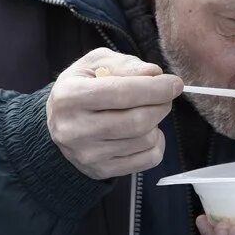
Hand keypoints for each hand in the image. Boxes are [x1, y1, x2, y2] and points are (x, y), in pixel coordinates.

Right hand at [46, 48, 182, 179]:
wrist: (58, 122)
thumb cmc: (82, 86)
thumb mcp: (96, 63)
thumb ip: (126, 64)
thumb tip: (154, 74)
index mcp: (70, 96)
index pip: (123, 93)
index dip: (156, 88)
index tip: (175, 83)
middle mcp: (75, 130)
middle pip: (138, 120)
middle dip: (162, 104)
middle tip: (165, 96)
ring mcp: (87, 154)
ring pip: (146, 139)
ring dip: (157, 122)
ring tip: (146, 112)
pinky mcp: (101, 170)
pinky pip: (148, 159)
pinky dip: (156, 143)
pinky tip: (145, 132)